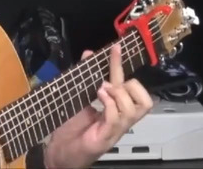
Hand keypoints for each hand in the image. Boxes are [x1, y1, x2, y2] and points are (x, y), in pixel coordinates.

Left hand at [43, 43, 152, 168]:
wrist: (58, 153)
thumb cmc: (69, 129)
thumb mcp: (78, 98)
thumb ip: (85, 77)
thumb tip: (89, 54)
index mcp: (115, 110)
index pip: (130, 86)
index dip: (122, 65)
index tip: (115, 48)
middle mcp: (120, 121)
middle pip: (145, 101)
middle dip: (130, 85)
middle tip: (110, 82)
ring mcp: (114, 130)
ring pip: (134, 109)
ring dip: (118, 94)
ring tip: (101, 90)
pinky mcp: (104, 139)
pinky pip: (116, 119)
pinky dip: (109, 104)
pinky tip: (99, 98)